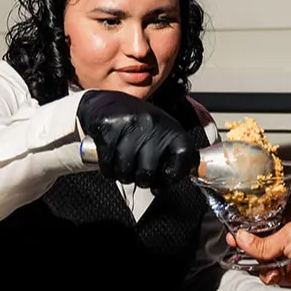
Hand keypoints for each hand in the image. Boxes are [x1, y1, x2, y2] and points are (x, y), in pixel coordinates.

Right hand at [77, 90, 198, 187]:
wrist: (106, 103)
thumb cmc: (136, 125)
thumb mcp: (160, 136)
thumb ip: (168, 159)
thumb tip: (161, 187)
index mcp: (170, 127)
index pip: (184, 156)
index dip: (173, 175)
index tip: (163, 181)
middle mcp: (152, 123)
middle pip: (148, 171)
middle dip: (140, 179)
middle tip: (136, 172)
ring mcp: (130, 124)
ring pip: (125, 170)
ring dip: (121, 174)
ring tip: (122, 163)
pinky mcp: (108, 126)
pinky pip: (107, 162)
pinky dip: (107, 167)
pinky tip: (110, 158)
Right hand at [228, 204, 290, 290]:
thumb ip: (264, 241)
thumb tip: (243, 239)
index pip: (271, 216)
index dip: (254, 221)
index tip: (238, 225)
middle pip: (266, 238)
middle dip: (252, 243)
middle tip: (236, 243)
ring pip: (268, 257)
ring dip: (260, 261)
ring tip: (254, 262)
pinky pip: (274, 274)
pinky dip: (269, 275)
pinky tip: (271, 274)